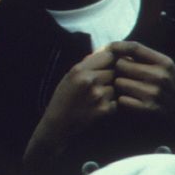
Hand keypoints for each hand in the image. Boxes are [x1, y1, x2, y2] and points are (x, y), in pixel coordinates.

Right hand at [23, 47, 116, 162]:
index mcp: (79, 69)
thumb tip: (108, 50)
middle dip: (112, 76)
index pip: (109, 55)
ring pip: (117, 86)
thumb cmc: (63, 98)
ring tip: (98, 97)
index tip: (110, 65)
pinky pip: (117, 101)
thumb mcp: (69, 76)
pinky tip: (98, 107)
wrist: (57, 125)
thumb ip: (88, 63)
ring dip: (112, 91)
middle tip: (103, 83)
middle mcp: (90, 80)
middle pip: (115, 70)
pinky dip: (111, 104)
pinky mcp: (103, 110)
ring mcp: (98, 96)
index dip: (112, 60)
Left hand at [109, 41, 174, 136]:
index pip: (134, 47)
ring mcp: (154, 92)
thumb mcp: (163, 67)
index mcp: (164, 62)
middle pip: (121, 65)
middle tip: (121, 75)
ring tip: (127, 89)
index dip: (117, 47)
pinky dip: (122, 100)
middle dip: (117, 70)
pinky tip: (129, 100)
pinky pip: (121, 99)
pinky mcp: (148, 108)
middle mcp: (160, 76)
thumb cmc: (167, 86)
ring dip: (119, 86)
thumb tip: (113, 48)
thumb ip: (143, 57)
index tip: (106, 49)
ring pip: (119, 82)